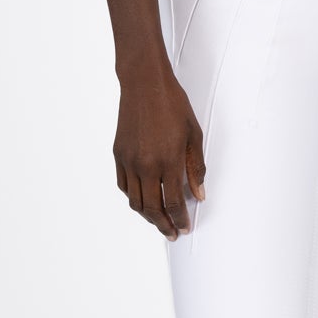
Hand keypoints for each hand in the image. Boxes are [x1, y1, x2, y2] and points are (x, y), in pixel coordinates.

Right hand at [114, 67, 205, 238]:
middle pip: (152, 208)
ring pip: (135, 201)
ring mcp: (129, 161)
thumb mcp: (193, 136)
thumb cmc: (173, 105)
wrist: (144, 84)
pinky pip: (124, 186)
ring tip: (158, 221)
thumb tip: (198, 194)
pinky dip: (134, 198)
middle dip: (164, 225)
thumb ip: (196, 168)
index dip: (180, 219)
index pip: (173, 203)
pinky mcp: (118, 154)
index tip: (185, 228)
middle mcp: (145, 165)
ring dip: (147, 216)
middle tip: (172, 233)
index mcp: (168, 161)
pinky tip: (144, 199)